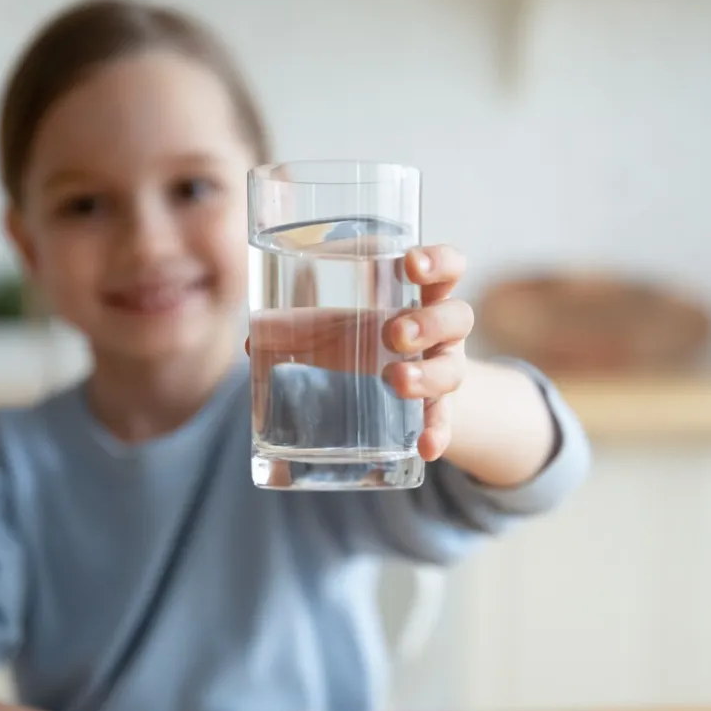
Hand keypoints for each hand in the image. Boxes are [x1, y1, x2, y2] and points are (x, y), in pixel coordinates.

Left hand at [246, 244, 473, 461]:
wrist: (402, 385)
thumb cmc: (365, 339)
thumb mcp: (337, 328)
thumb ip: (299, 328)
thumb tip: (253, 338)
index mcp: (422, 295)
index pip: (448, 267)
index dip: (438, 262)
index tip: (411, 265)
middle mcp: (442, 331)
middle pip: (457, 317)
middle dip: (428, 323)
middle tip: (393, 332)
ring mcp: (445, 369)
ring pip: (453, 368)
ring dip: (428, 375)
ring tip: (397, 380)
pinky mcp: (440, 408)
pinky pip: (446, 421)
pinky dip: (438, 434)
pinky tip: (426, 448)